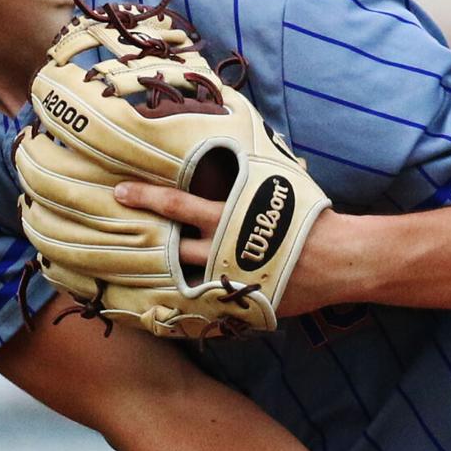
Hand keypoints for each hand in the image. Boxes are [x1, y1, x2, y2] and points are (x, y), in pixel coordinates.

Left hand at [113, 180, 344, 315]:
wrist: (340, 260)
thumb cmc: (309, 215)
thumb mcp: (277, 184)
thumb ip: (250, 172)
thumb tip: (241, 136)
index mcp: (228, 219)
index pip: (178, 206)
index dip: (147, 197)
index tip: (120, 191)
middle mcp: (222, 252)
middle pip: (171, 249)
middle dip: (141, 243)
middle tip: (110, 237)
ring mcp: (228, 283)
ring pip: (182, 282)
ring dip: (156, 278)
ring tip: (124, 275)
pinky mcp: (239, 304)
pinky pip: (205, 310)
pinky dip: (184, 312)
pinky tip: (161, 314)